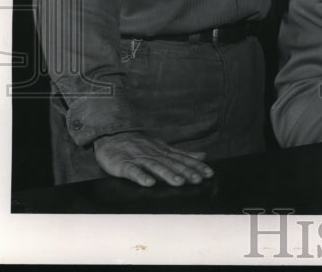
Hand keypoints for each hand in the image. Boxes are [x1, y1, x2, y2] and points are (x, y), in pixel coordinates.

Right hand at [93, 131, 213, 186]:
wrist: (112, 136)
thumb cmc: (139, 146)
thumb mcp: (163, 148)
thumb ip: (182, 154)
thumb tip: (203, 156)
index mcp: (164, 152)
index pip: (183, 159)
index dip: (196, 166)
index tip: (209, 174)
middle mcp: (154, 154)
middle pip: (172, 163)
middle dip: (186, 171)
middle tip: (198, 180)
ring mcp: (139, 158)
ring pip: (155, 166)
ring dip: (168, 174)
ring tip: (179, 182)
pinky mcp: (124, 164)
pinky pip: (133, 171)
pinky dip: (141, 177)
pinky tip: (149, 183)